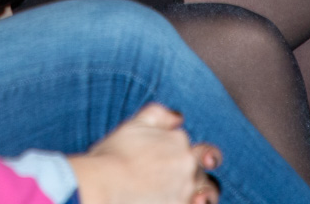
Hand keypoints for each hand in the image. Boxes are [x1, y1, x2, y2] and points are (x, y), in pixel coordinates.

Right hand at [67, 104, 220, 203]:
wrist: (102, 185)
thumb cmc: (113, 155)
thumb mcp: (134, 124)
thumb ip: (159, 114)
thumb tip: (179, 117)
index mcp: (179, 142)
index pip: (196, 148)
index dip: (185, 155)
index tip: (170, 162)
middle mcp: (188, 166)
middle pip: (202, 171)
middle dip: (194, 175)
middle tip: (171, 180)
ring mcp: (186, 191)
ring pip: (208, 192)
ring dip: (203, 194)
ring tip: (193, 198)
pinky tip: (186, 203)